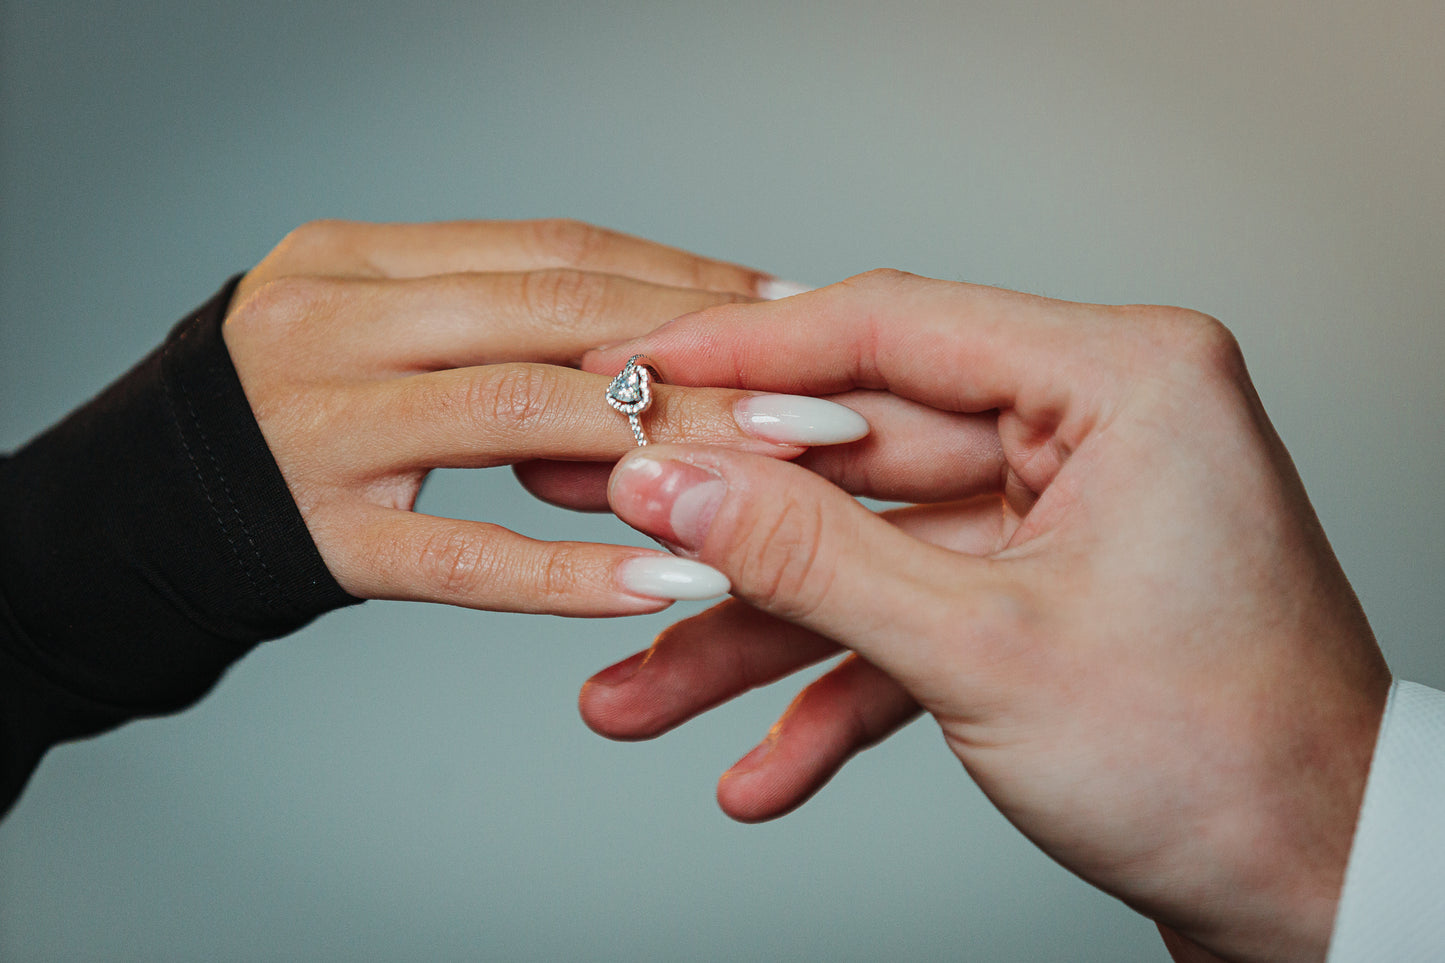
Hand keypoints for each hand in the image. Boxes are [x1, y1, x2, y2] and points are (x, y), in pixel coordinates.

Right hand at [221, 219, 864, 614]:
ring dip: (666, 447)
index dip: (682, 279)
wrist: (138, 518)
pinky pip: (467, 555)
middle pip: (553, 318)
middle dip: (706, 356)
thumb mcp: (375, 332)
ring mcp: (318, 426)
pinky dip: (576, 572)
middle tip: (824, 402)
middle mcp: (332, 318)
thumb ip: (490, 322)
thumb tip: (657, 328)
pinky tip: (673, 582)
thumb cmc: (292, 419)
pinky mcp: (319, 537)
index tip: (792, 308)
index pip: (553, 251)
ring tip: (781, 482)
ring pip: (519, 418)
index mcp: (358, 256)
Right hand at [569, 271, 1389, 960]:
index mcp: (1122, 379)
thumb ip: (810, 557)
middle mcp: (1094, 426)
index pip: (891, 328)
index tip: (631, 370)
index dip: (741, 352)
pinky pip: (914, 620)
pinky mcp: (1043, 594)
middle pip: (861, 449)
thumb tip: (671, 485)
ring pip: (873, 548)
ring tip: (637, 694)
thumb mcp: (984, 651)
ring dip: (759, 634)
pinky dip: (839, 690)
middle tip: (601, 519)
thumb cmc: (1222, 764)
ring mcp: (1064, 515)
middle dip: (728, 524)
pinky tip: (760, 768)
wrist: (1318, 893)